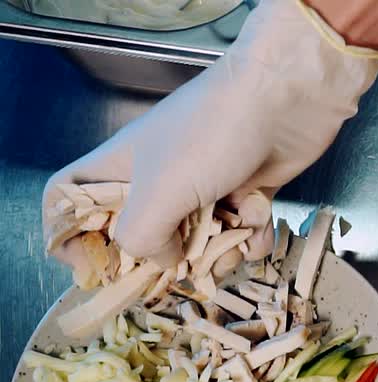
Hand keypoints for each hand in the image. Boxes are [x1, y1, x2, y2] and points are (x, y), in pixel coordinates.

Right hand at [43, 0, 377, 275]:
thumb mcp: (160, 189)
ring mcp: (205, 186)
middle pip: (143, 235)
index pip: (69, 198)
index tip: (96, 266)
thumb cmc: (213, 133)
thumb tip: (164, 263)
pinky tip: (261, 217)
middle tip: (187, 263)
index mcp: (121, 167)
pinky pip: (243, 233)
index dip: (70, 233)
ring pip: (200, 242)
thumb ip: (144, 236)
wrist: (286, 96)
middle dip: (168, 257)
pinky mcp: (247, 192)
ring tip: (235, 233)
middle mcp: (158, 179)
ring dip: (221, 250)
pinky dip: (254, 234)